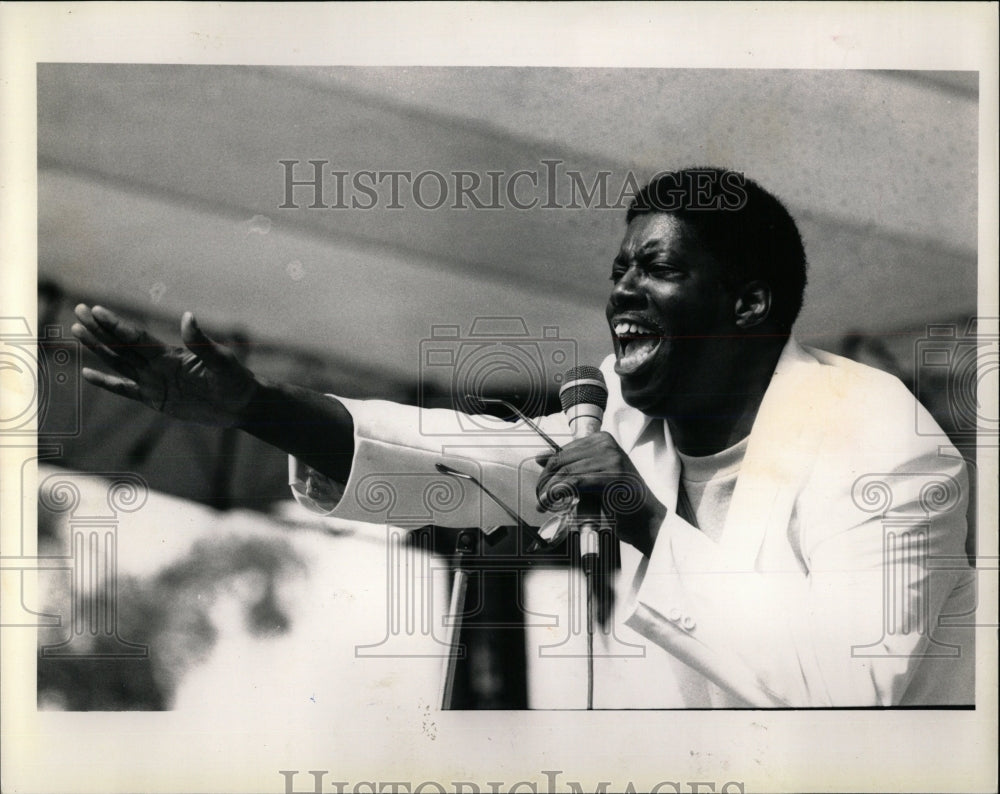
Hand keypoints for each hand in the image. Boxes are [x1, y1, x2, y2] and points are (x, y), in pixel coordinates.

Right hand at [71, 304, 258, 427]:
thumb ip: (201, 342)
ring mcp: (154, 382)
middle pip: (121, 345)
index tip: (96, 310)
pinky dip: (107, 383)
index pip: (136, 338)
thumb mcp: (221, 360)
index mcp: (170, 354)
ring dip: (98, 349)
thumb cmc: (235, 379)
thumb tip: (189, 317)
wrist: (240, 405)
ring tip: (77, 331)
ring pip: (118, 363)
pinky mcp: (155, 400)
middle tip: (78, 310)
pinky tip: (88, 374)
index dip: (115, 325)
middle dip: (99, 329)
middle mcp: (157, 365)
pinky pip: (126, 390)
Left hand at [535, 432, 665, 555]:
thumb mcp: (593, 477)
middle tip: (540, 498)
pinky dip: (558, 493)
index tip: (541, 486)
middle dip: (546, 480)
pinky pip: (574, 482)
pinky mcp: (611, 475)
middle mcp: (606, 444)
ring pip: (566, 471)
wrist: (647, 519)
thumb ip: (571, 466)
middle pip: (562, 459)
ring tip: (543, 504)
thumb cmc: (621, 500)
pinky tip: (551, 503)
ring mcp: (611, 458)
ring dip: (549, 490)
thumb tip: (540, 458)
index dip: (549, 469)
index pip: (564, 451)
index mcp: (602, 439)